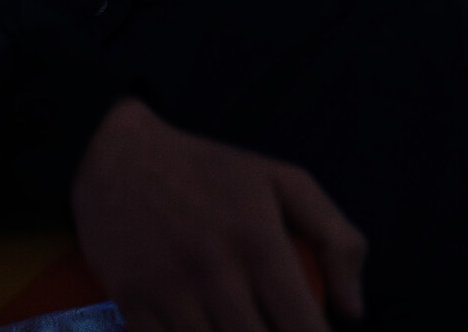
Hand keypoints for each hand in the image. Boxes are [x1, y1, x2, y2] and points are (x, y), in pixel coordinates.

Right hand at [70, 97, 367, 331]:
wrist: (113, 154)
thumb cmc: (208, 171)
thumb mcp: (282, 181)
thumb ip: (335, 237)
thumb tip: (354, 311)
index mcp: (259, 240)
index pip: (303, 327)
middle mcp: (215, 269)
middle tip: (274, 329)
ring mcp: (168, 290)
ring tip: (240, 326)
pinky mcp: (130, 304)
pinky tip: (201, 330)